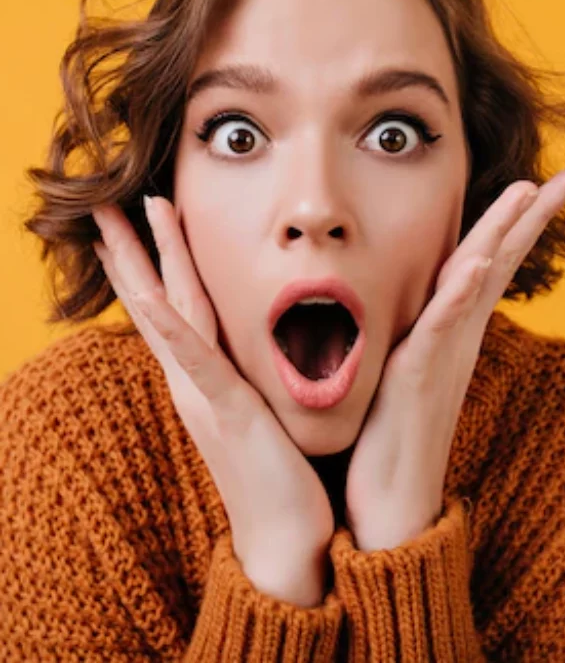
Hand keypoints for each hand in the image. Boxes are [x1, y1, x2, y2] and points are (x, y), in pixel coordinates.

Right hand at [91, 196, 333, 605]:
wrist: (285, 536)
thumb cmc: (280, 472)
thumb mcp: (259, 409)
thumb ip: (249, 374)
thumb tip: (255, 344)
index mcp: (201, 376)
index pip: (167, 308)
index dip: (143, 264)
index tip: (126, 223)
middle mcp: (191, 380)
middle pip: (153, 299)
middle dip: (126, 250)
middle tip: (100, 205)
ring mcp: (203, 394)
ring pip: (167, 314)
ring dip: (143, 263)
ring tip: (119, 221)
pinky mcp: (227, 411)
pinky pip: (195, 360)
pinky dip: (169, 326)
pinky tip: (150, 293)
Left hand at [344, 169, 564, 551]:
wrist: (391, 500)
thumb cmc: (394, 432)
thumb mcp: (408, 367)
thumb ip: (420, 333)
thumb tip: (419, 305)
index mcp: (454, 327)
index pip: (491, 261)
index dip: (518, 223)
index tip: (543, 183)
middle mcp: (459, 334)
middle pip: (500, 260)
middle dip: (533, 215)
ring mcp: (443, 352)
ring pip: (478, 280)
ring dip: (503, 235)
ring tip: (531, 192)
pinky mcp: (418, 374)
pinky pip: (441, 326)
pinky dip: (459, 293)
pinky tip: (475, 263)